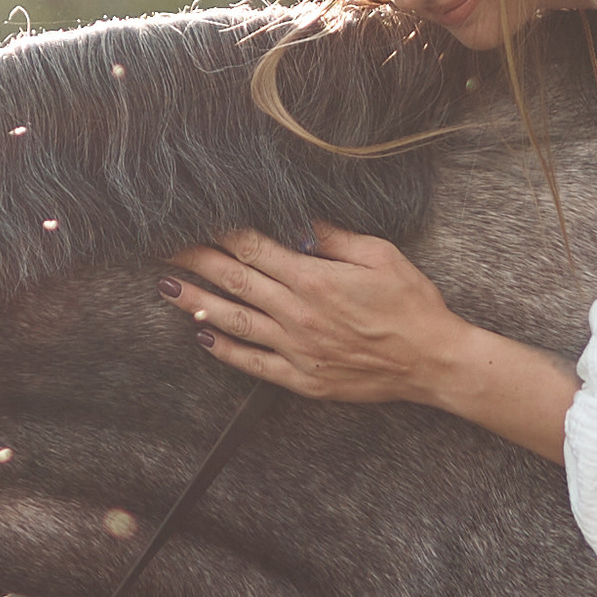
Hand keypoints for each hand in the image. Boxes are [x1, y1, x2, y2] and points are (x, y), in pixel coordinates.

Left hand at [160, 229, 578, 464]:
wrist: (432, 360)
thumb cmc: (412, 302)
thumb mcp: (379, 254)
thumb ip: (333, 237)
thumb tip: (297, 219)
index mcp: (315, 279)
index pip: (254, 249)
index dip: (221, 232)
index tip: (196, 217)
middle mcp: (298, 314)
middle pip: (235, 281)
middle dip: (196, 260)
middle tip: (164, 245)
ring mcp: (297, 349)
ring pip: (235, 321)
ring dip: (196, 302)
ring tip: (166, 286)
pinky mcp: (303, 379)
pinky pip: (254, 363)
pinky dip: (226, 349)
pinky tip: (203, 335)